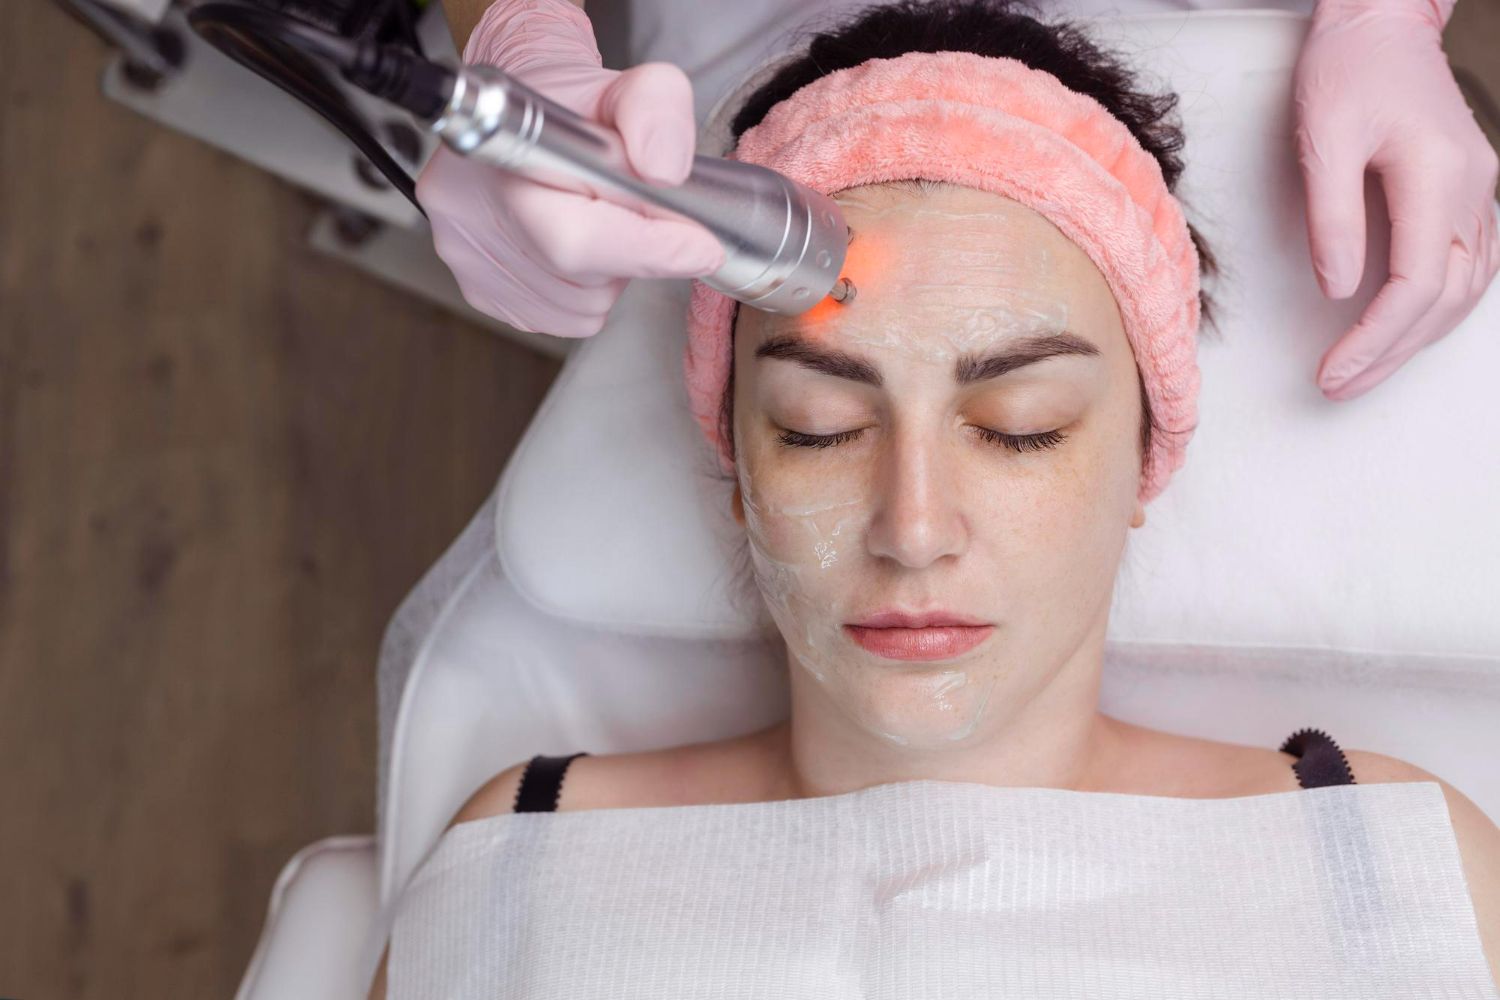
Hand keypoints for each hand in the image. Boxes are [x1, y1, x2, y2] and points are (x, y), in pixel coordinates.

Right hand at [417, 0, 724, 336]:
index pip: (575, 238)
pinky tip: (576, 247)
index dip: (648, 250)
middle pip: (586, 279)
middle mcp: (469, 214)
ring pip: (581, 308)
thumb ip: (658, 112)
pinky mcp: (481, 292)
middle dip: (634, 253)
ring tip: (597, 220)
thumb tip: (665, 172)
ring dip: (609, 275)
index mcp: (502, 156)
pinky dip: (585, 293)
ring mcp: (468, 259)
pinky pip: (563, 320)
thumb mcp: (635, 86)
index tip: (701, 246)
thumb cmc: (577, 105)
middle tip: (640, 213)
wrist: (523, 116)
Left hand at [1293, 0, 1498, 398]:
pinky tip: (1405, 330)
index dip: (1374, 340)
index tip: (1332, 372)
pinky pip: (1470, 265)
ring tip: (1363, 371)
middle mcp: (1471, 188)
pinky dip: (1439, 308)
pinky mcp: (1470, 189)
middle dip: (1392, 352)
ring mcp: (1479, 190)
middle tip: (1339, 387)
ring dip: (1417, 338)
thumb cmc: (1347, 70)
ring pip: (1466, 289)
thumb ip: (1331, 217)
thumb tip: (1339, 289)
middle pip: (1445, 299)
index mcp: (1436, 174)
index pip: (1414, 286)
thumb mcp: (1323, 139)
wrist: (1382, 22)